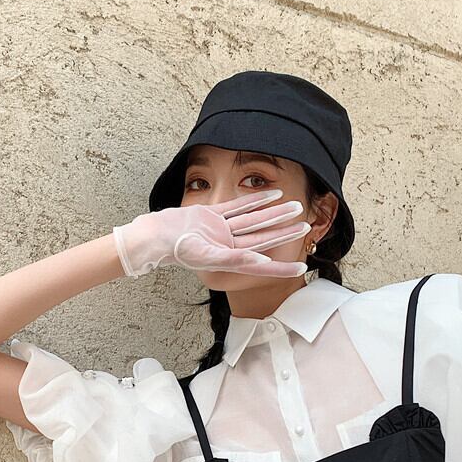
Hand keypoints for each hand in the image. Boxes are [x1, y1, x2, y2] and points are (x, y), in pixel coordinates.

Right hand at [112, 189, 311, 278]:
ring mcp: (221, 229)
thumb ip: (234, 258)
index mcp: (229, 260)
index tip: (302, 268)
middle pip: (263, 238)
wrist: (155, 235)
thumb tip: (260, 260)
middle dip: (285, 232)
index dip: (281, 267)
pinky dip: (255, 200)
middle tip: (306, 226)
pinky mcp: (213, 214)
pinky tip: (272, 193)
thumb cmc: (177, 250)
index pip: (261, 264)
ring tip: (296, 207)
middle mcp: (228, 245)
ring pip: (254, 220)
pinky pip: (238, 206)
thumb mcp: (207, 256)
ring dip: (275, 214)